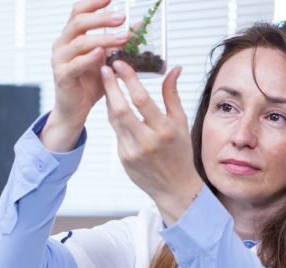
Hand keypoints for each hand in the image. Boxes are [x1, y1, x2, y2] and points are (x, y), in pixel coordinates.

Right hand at [41, 0, 129, 150]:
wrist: (75, 110)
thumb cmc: (89, 84)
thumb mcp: (107, 60)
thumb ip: (118, 43)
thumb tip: (139, 27)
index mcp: (71, 37)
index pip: (79, 11)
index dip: (93, 2)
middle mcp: (62, 44)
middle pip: (78, 22)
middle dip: (101, 18)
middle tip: (121, 18)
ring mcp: (60, 60)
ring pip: (79, 42)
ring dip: (103, 38)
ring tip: (122, 38)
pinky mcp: (62, 76)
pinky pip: (75, 64)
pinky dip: (89, 58)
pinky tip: (101, 54)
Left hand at [101, 60, 204, 223]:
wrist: (174, 187)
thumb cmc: (180, 153)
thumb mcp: (181, 123)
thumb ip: (172, 95)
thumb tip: (173, 69)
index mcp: (164, 130)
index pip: (141, 99)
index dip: (128, 79)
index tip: (120, 63)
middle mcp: (147, 141)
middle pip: (121, 109)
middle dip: (110, 86)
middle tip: (104, 68)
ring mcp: (132, 151)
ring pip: (114, 119)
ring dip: (109, 99)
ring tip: (107, 83)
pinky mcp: (123, 158)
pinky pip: (116, 132)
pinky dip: (114, 117)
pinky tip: (114, 105)